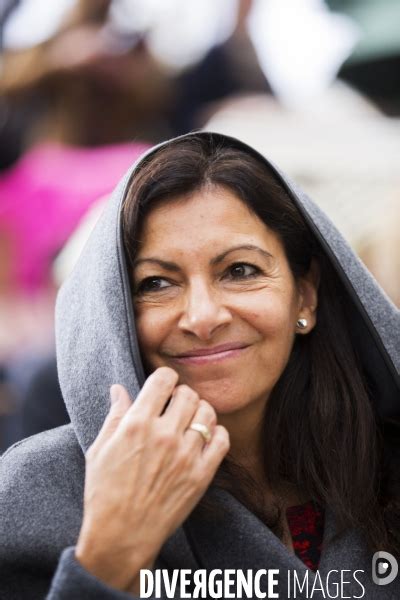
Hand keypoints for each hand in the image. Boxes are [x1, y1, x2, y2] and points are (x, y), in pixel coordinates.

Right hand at [75, 367, 229, 592]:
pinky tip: (204, 438)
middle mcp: (165, 435)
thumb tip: (119, 388)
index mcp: (137, 424)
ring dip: (199, 412)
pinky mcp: (201, 475)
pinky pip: (222, 440)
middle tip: (174, 407)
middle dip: (181, 395)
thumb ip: (115, 415)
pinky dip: (217, 433)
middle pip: (188, 393)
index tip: (162, 387)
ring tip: (190, 421)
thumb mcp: (100, 449)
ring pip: (208, 413)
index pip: (164, 379)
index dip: (164, 378)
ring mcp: (186, 455)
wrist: (121, 536)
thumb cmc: (104, 493)